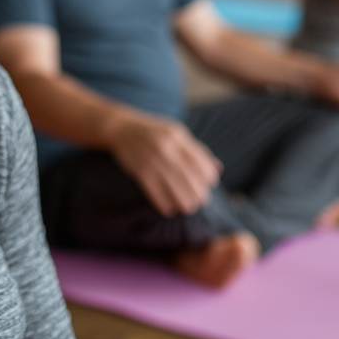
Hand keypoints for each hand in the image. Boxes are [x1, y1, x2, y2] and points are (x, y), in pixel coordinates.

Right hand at [106, 113, 221, 217]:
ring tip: (189, 208)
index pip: (199, 159)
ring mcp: (151, 159)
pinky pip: (154, 191)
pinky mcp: (139, 171)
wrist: (121, 128)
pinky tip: (170, 209)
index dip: (208, 174)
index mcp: (177, 136)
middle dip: (198, 191)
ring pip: (172, 185)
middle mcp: (165, 147)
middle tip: (203, 200)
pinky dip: (163, 203)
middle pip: (187, 174)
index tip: (211, 183)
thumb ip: (196, 149)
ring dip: (183, 200)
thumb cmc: (154, 131)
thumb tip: (217, 168)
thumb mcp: (176, 132)